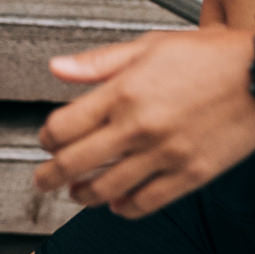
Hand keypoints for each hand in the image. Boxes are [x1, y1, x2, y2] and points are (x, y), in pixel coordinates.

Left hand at [34, 26, 254, 217]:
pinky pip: (145, 202)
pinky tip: (117, 202)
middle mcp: (140, 127)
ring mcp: (165, 155)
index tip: (46, 140)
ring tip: (76, 192)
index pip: (62, 128)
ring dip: (82, 194)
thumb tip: (57, 68)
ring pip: (105, 189)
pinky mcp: (190, 174)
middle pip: (74, 163)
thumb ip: (99, 62)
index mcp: (124, 94)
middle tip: (42, 180)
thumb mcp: (150, 46)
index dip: (45, 138)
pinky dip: (124, 207)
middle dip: (48, 176)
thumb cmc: (212, 57)